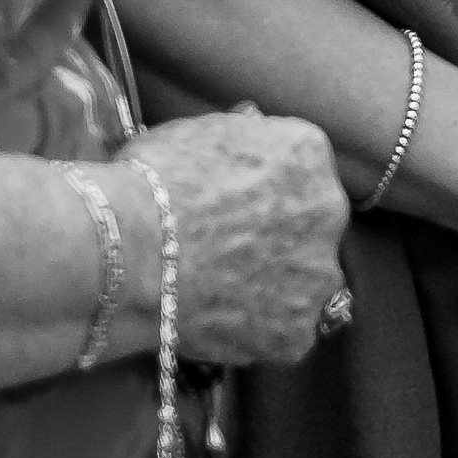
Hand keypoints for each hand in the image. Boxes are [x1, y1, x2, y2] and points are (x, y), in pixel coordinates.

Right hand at [134, 111, 353, 364]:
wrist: (129, 252)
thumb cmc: (150, 184)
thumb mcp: (195, 131)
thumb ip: (240, 135)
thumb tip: (254, 126)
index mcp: (307, 152)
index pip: (301, 170)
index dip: (266, 189)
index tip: (236, 205)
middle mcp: (328, 209)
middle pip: (312, 224)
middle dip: (279, 236)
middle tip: (227, 251)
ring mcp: (316, 275)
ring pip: (305, 280)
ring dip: (275, 285)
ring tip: (220, 291)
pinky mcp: (296, 330)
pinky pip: (283, 331)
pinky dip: (258, 330)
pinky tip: (220, 321)